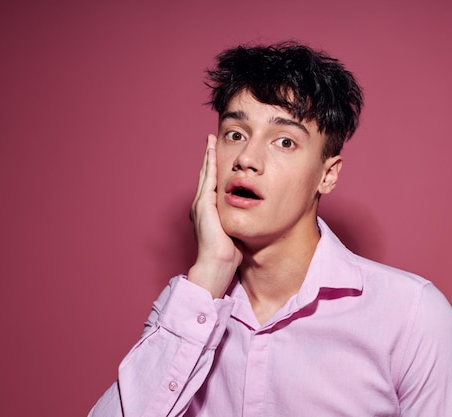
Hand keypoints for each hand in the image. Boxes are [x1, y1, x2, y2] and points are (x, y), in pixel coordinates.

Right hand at [188, 134, 241, 297]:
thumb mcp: (235, 231)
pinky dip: (209, 164)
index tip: (222, 155)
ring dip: (208, 156)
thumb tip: (251, 215)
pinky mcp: (204, 205)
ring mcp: (201, 204)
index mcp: (209, 211)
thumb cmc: (228, 255)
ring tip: (211, 140)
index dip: (217, 169)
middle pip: (207, 175)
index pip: (214, 185)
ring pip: (205, 174)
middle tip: (212, 140)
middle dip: (210, 157)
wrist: (217, 266)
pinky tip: (212, 152)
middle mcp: (202, 205)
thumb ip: (238, 220)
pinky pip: (207, 179)